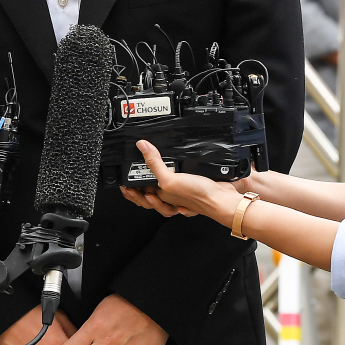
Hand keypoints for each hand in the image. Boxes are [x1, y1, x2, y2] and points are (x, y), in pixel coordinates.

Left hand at [120, 140, 240, 217]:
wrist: (221, 198)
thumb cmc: (197, 196)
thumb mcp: (169, 179)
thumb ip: (155, 164)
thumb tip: (143, 147)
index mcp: (163, 198)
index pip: (142, 197)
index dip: (131, 192)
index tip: (123, 183)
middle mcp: (170, 197)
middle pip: (151, 197)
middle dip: (139, 193)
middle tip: (129, 185)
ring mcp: (180, 193)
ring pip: (164, 193)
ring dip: (154, 190)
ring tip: (145, 184)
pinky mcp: (190, 185)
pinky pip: (178, 186)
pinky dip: (175, 183)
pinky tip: (173, 178)